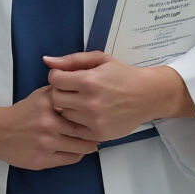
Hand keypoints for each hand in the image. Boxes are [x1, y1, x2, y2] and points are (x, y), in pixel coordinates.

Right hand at [0, 86, 97, 169]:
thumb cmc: (22, 113)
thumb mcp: (39, 96)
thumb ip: (60, 91)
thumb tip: (81, 85)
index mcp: (48, 104)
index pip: (79, 108)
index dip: (92, 111)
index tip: (99, 111)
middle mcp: (48, 124)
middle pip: (82, 129)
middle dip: (94, 131)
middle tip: (100, 129)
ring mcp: (46, 144)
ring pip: (79, 147)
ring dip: (89, 145)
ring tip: (92, 141)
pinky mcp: (43, 160)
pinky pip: (70, 159)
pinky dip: (78, 155)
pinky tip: (78, 150)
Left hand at [44, 52, 194, 141]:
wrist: (147, 96)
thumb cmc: (122, 75)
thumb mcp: (100, 60)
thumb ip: (72, 59)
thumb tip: (47, 61)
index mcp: (89, 81)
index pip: (54, 79)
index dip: (58, 76)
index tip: (66, 77)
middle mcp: (89, 102)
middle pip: (56, 98)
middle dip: (62, 91)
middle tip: (74, 90)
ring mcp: (93, 120)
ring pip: (64, 114)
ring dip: (69, 107)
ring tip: (82, 101)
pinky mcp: (97, 133)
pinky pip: (75, 128)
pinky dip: (78, 121)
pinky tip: (87, 113)